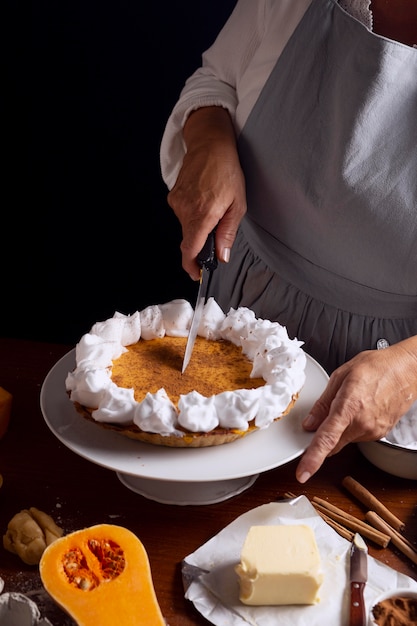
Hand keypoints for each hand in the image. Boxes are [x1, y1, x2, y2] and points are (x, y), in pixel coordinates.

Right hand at [167, 107, 246, 279]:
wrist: (210, 144)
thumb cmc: (227, 171)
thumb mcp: (238, 204)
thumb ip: (228, 233)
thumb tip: (222, 256)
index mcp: (202, 214)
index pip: (190, 249)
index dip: (191, 266)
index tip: (196, 273)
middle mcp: (185, 210)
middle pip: (190, 239)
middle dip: (203, 241)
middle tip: (218, 226)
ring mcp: (176, 203)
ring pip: (187, 227)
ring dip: (199, 225)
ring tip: (213, 205)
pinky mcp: (173, 197)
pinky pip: (183, 214)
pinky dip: (194, 214)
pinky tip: (204, 198)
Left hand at [296, 337, 416, 482]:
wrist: (406, 370)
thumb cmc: (376, 367)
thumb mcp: (340, 376)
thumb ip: (323, 404)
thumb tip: (309, 424)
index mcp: (349, 407)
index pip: (327, 439)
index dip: (313, 458)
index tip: (303, 473)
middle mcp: (362, 424)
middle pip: (333, 443)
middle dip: (323, 437)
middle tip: (323, 416)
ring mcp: (373, 431)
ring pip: (345, 439)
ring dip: (340, 428)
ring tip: (350, 402)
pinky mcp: (380, 434)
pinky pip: (357, 436)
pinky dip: (352, 427)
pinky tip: (360, 408)